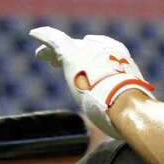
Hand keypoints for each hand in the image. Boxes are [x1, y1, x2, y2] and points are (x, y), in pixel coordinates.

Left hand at [31, 26, 153, 138]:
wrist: (125, 101)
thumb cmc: (130, 111)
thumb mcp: (128, 110)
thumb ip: (121, 113)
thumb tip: (120, 129)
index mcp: (122, 62)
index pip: (105, 55)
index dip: (93, 58)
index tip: (85, 64)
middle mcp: (106, 52)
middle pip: (83, 50)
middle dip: (72, 55)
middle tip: (58, 61)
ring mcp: (88, 51)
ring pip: (67, 46)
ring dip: (54, 52)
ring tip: (41, 55)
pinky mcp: (71, 53)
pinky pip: (54, 39)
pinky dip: (44, 36)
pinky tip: (33, 34)